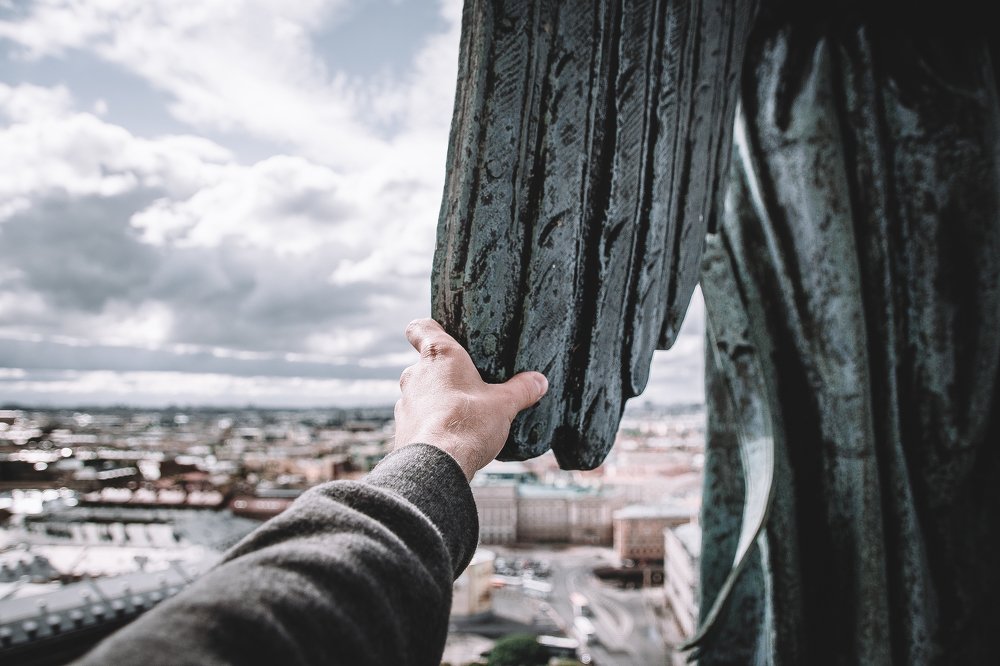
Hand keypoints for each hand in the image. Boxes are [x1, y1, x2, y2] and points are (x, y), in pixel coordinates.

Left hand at [393, 318, 547, 480]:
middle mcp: (416, 374)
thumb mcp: (504, 405)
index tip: (441, 335)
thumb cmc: (467, 424)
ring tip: (461, 415)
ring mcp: (405, 401)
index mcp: (440, 356)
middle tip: (468, 385)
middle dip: (444, 373)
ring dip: (436, 399)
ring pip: (420, 392)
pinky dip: (429, 423)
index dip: (428, 328)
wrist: (436, 466)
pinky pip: (417, 418)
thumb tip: (539, 381)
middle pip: (425, 363)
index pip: (420, 327)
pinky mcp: (402, 428)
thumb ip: (522, 390)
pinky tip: (449, 436)